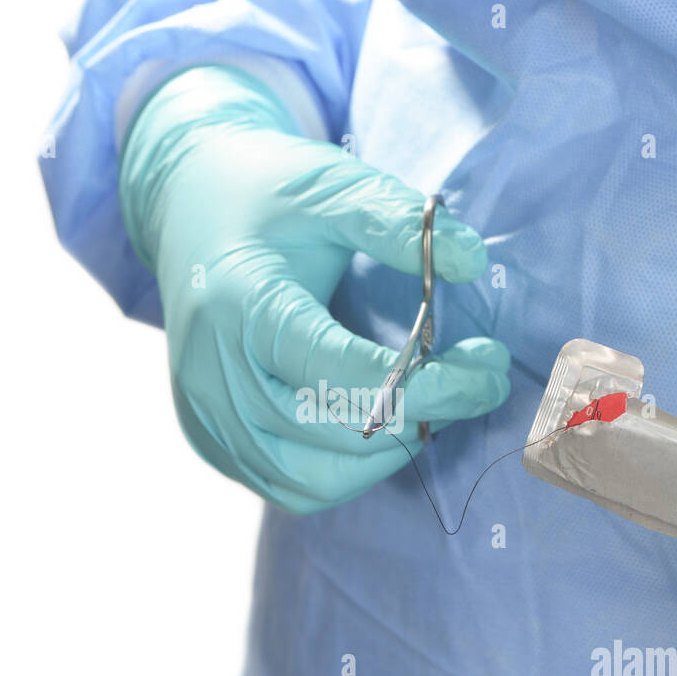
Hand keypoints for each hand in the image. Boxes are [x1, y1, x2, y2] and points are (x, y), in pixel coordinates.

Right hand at [118, 65, 508, 513]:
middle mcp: (215, 376)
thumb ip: (397, 221)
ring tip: (429, 405)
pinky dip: (349, 472)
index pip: (347, 376)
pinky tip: (378, 427)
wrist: (188, 210)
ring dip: (390, 452)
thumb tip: (471, 261)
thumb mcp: (331, 187)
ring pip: (319, 480)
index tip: (488, 366)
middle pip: (337, 434)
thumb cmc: (267, 196)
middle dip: (427, 416)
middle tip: (478, 380)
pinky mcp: (213, 443)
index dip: (432, 385)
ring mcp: (208, 418)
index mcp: (243, 308)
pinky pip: (293, 489)